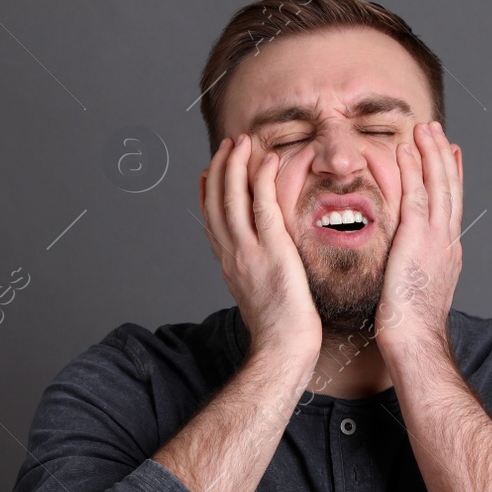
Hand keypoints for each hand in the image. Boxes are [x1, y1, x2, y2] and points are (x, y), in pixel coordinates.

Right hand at [199, 134, 321, 361]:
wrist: (283, 349)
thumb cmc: (281, 331)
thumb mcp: (259, 295)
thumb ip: (256, 273)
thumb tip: (264, 264)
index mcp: (229, 265)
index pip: (211, 220)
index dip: (207, 192)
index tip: (209, 171)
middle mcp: (232, 255)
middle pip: (216, 203)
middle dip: (219, 169)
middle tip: (227, 145)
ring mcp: (249, 252)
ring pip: (232, 199)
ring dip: (235, 165)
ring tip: (241, 142)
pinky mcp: (272, 251)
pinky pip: (263, 207)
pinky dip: (262, 179)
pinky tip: (267, 160)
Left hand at [374, 120, 462, 357]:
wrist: (416, 342)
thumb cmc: (410, 329)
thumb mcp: (418, 291)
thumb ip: (416, 270)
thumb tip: (408, 264)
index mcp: (448, 253)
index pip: (452, 206)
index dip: (453, 177)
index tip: (452, 155)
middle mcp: (447, 241)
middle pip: (451, 188)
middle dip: (444, 156)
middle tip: (437, 130)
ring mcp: (435, 238)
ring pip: (438, 185)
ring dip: (431, 153)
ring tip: (424, 128)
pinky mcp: (416, 239)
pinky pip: (415, 196)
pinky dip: (413, 170)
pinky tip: (406, 150)